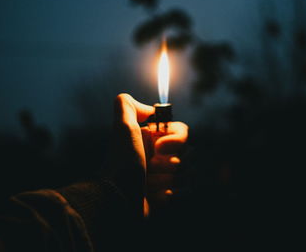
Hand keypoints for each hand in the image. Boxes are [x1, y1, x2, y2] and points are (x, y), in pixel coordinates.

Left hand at [110, 94, 187, 216]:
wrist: (116, 200)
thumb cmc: (121, 164)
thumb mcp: (122, 128)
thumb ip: (127, 105)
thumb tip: (150, 108)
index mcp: (154, 139)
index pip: (183, 132)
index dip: (176, 140)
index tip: (159, 148)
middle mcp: (161, 155)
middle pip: (189, 154)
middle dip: (170, 164)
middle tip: (149, 169)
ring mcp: (166, 176)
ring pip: (189, 173)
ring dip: (168, 180)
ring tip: (149, 185)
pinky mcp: (169, 195)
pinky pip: (187, 190)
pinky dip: (173, 195)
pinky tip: (157, 196)